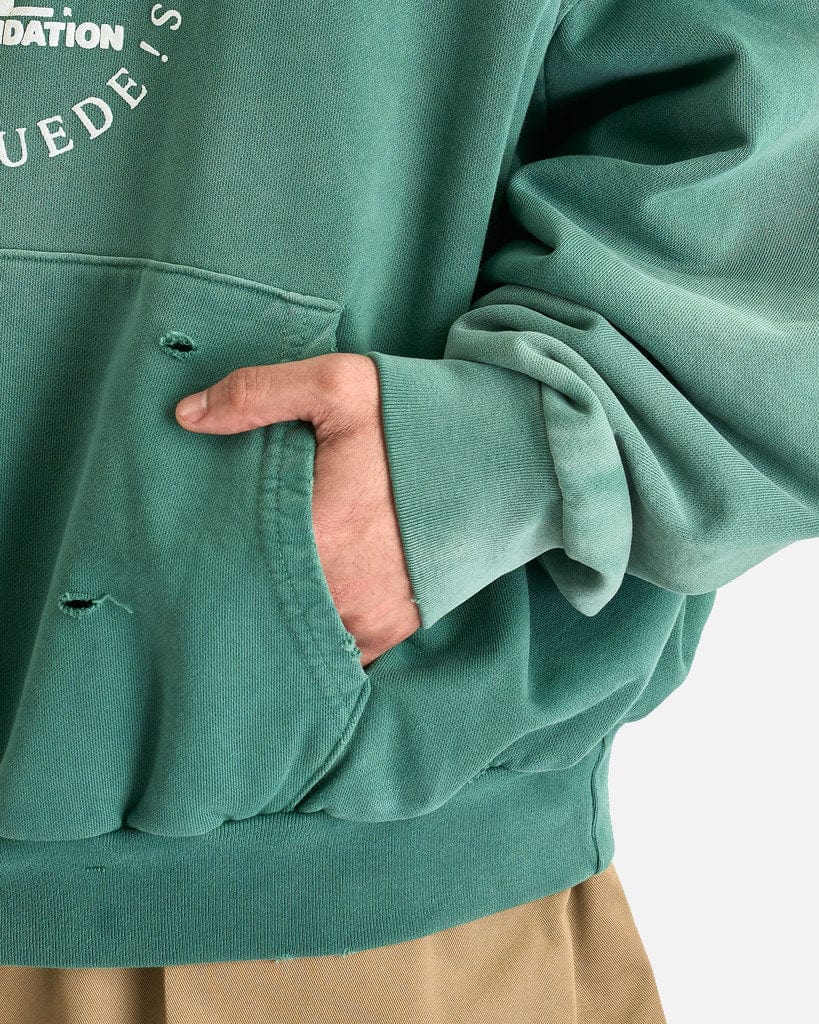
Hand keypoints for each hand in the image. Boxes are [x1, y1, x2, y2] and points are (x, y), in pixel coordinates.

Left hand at [174, 353, 421, 667]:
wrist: (505, 458)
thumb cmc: (417, 423)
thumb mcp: (340, 385)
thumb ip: (258, 393)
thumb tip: (186, 416)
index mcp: (313, 536)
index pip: (229, 563)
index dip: (207, 555)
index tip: (193, 545)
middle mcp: (338, 591)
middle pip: (259, 605)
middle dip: (239, 591)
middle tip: (222, 569)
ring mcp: (369, 618)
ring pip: (297, 636)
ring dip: (279, 618)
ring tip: (264, 590)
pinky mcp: (395, 629)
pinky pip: (340, 653)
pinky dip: (319, 637)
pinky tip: (306, 611)